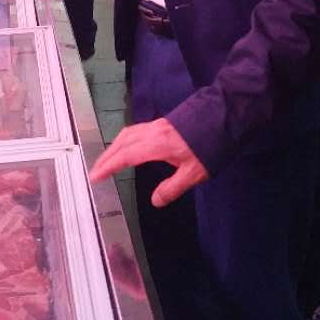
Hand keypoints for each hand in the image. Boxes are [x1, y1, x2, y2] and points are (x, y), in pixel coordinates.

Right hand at [89, 119, 209, 206]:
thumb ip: (172, 188)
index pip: (126, 156)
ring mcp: (158, 125)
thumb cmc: (209, 148)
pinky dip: (125, 139)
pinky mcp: (164, 123)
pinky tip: (130, 147)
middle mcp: (153, 132)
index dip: (108, 166)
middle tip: (95, 171)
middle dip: (107, 156)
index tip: (94, 176)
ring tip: (108, 160)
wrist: (225, 118)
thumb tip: (154, 201)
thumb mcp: (193, 173)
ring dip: (115, 146)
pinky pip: (137, 130)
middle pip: (122, 142)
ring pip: (129, 133)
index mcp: (156, 145)